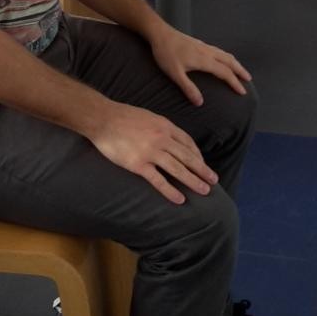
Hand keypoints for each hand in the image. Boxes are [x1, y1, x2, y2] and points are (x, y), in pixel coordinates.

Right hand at [89, 102, 218, 204]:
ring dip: (193, 181)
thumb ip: (160, 126)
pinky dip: (170, 191)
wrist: (103, 118)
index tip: (203, 164)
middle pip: (187, 157)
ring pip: (177, 169)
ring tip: (205, 191)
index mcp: (164, 125)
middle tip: (214, 180)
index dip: (197, 155)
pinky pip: (158, 180)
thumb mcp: (148, 116)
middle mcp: (161, 138)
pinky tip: (180, 199)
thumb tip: (169, 136)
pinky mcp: (138, 164)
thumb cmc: (123, 116)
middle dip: (202, 169)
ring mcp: (150, 152)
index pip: (187, 142)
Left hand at [149, 24, 251, 105]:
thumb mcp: (175, 73)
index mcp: (204, 60)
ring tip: (239, 70)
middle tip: (248, 79)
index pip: (224, 72)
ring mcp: (203, 45)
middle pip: (229, 60)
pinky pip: (218, 50)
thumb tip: (200, 103)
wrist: (159, 33)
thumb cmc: (166, 54)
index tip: (243, 92)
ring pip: (224, 54)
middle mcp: (207, 51)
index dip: (234, 82)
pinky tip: (222, 59)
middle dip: (239, 70)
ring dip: (234, 62)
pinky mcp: (198, 43)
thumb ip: (188, 88)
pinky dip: (226, 57)